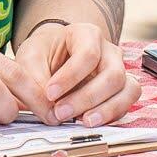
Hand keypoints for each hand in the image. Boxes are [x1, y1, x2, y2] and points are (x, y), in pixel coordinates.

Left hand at [16, 21, 141, 126]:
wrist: (51, 59)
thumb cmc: (43, 54)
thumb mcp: (29, 59)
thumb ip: (34, 82)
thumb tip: (50, 113)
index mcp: (87, 34)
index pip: (88, 54)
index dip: (70, 76)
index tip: (50, 93)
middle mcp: (108, 51)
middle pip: (112, 74)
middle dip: (87, 97)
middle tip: (61, 113)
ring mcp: (118, 71)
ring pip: (127, 90)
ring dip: (107, 109)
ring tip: (83, 122)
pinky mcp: (120, 91)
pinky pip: (126, 104)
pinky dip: (111, 116)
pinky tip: (90, 122)